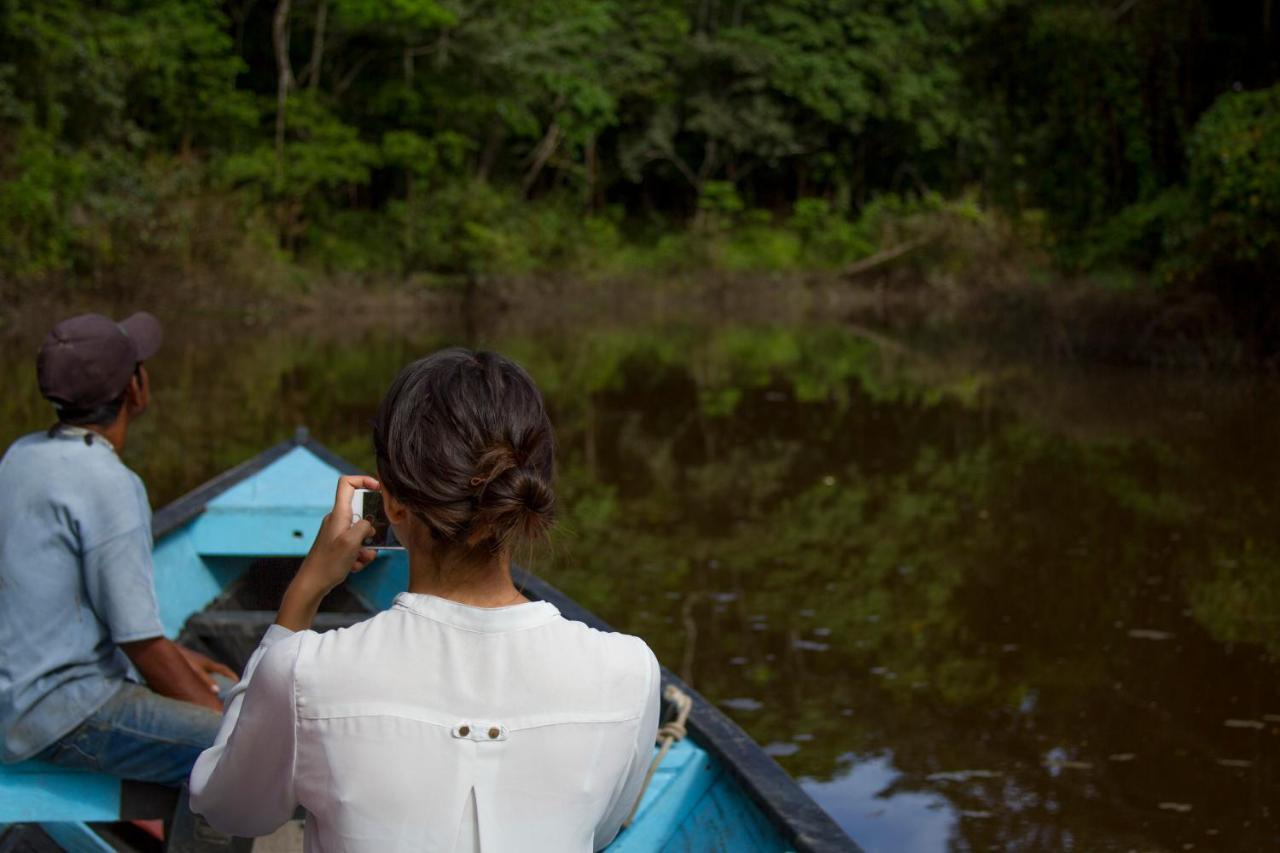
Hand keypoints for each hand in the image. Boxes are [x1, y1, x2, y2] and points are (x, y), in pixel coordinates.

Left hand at [178, 645, 238, 694]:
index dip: (232, 676)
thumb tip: (217, 691)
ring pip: (210, 672)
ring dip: (214, 679)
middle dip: (225, 679)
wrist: (169, 649)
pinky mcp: (190, 664)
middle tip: (229, 688)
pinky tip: (198, 685)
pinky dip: (204, 679)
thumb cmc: (184, 659)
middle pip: (218, 671)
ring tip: (214, 690)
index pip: (225, 670)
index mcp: (209, 664)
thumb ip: (207, 681)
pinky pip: (201, 672)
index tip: (239, 682)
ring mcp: (198, 663)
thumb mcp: (197, 671)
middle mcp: (205, 663)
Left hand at [296, 475, 379, 594]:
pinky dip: (359, 556)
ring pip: (362, 533)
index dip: (364, 481)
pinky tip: (353, 566)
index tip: (379, 489)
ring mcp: (338, 533)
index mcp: (339, 514)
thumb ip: (365, 527)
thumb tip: (370, 525)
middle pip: (362, 513)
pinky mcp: (339, 545)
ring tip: (359, 560)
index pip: (347, 484)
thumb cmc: (329, 563)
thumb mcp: (351, 542)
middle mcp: (338, 520)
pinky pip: (357, 546)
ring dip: (366, 547)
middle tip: (371, 542)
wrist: (312, 584)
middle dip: (372, 529)